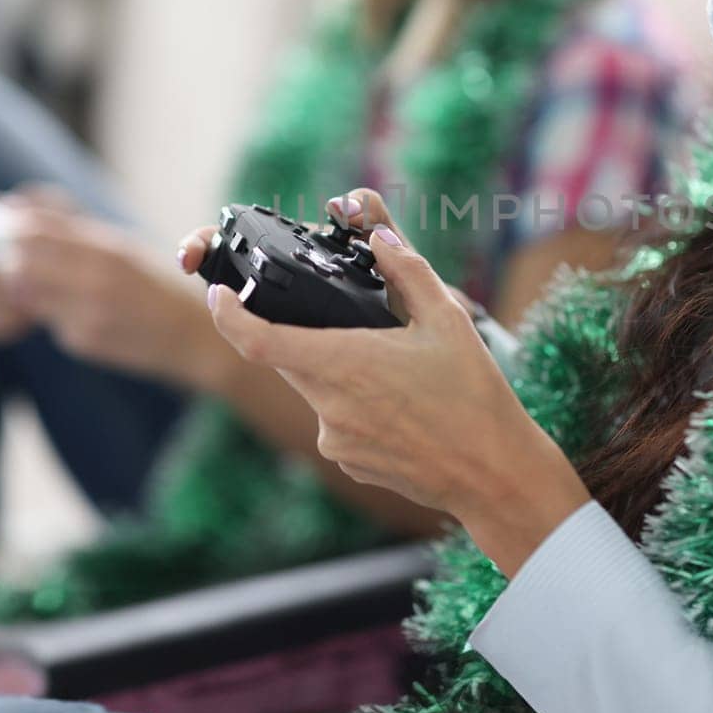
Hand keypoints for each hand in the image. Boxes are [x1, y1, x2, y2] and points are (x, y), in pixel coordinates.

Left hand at [0, 199, 226, 384]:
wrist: (194, 336)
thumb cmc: (156, 288)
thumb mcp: (121, 248)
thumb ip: (73, 234)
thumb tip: (15, 212)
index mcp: (107, 246)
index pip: (35, 226)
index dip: (2, 226)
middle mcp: (98, 276)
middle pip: (18, 258)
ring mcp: (90, 311)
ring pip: (20, 291)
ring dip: (10, 287)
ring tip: (18, 283)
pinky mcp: (85, 339)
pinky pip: (44, 321)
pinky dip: (38, 313)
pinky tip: (52, 310)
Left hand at [203, 217, 590, 576]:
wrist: (494, 474)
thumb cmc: (475, 395)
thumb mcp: (449, 320)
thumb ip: (407, 271)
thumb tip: (377, 237)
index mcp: (345, 364)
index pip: (260, 341)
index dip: (228, 316)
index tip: (218, 296)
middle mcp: (329, 407)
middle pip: (289, 360)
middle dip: (302, 335)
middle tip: (347, 325)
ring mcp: (336, 441)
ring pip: (316, 391)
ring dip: (339, 373)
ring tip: (398, 374)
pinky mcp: (349, 464)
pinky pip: (337, 424)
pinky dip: (357, 408)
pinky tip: (403, 409)